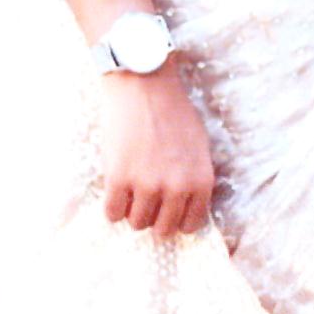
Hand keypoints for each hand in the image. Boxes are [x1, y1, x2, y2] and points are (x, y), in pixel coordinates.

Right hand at [98, 58, 215, 239]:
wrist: (144, 84)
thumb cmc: (173, 110)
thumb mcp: (199, 146)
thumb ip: (194, 178)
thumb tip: (184, 207)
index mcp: (200, 181)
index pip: (190, 224)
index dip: (176, 218)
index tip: (166, 209)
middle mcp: (177, 188)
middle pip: (162, 229)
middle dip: (154, 216)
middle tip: (146, 198)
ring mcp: (147, 185)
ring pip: (137, 223)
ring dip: (132, 210)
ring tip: (131, 188)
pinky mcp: (119, 179)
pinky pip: (113, 214)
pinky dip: (113, 206)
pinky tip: (116, 189)